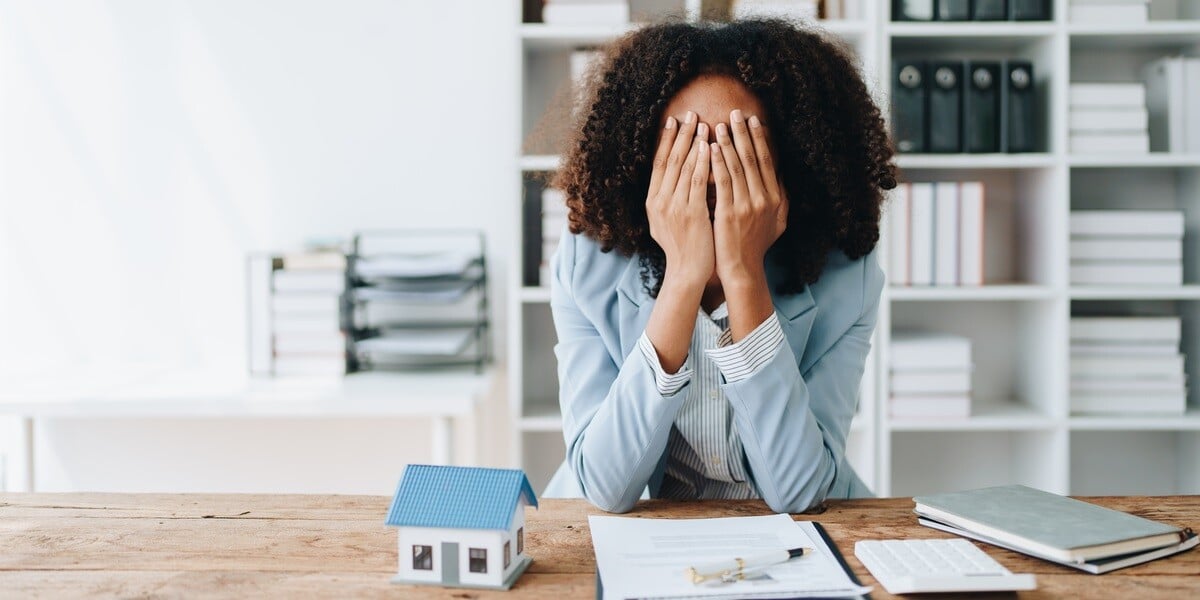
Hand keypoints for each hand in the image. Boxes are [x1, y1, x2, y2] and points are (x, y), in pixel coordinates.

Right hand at [646, 111, 714, 288]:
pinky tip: (710, 146)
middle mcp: (659, 201)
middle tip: (689, 113)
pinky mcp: (691, 212)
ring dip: (693, 142)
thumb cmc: (683, 248)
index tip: (673, 121)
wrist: (688, 272)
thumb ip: (669, 200)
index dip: (665, 140)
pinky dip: (703, 161)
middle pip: (669, 160)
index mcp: (653, 202)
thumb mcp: (666, 222)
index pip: (658, 164)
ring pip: (683, 166)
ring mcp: (674, 206)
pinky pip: (697, 180)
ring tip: (702, 122)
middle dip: (680, 134)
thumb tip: (674, 178)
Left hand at [710, 109, 787, 286]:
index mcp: (775, 198)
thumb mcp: (778, 222)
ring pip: (737, 166)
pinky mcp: (728, 213)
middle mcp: (764, 199)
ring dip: (728, 143)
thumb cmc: (756, 245)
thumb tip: (781, 174)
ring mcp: (746, 206)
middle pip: (753, 159)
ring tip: (719, 124)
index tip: (754, 120)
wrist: (742, 268)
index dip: (761, 139)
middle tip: (736, 112)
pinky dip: (717, 163)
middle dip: (744, 133)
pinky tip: (710, 148)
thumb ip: (781, 197)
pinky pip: (722, 182)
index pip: (768, 161)